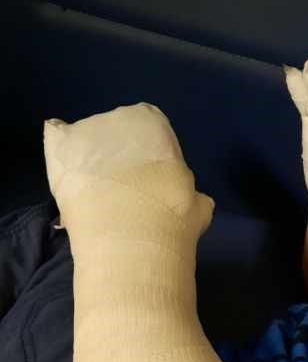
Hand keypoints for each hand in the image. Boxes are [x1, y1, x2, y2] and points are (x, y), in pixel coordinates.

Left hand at [43, 102, 213, 235]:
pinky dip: (61, 155)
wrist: (133, 242)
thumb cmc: (173, 220)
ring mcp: (84, 133)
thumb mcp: (197, 204)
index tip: (149, 179)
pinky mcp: (58, 153)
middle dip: (117, 155)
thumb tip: (190, 199)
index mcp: (154, 124)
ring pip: (86, 140)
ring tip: (95, 195)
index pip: (149, 127)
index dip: (149, 154)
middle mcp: (118, 118)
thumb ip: (189, 192)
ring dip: (90, 159)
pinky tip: (68, 177)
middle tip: (124, 190)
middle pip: (115, 131)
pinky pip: (55, 141)